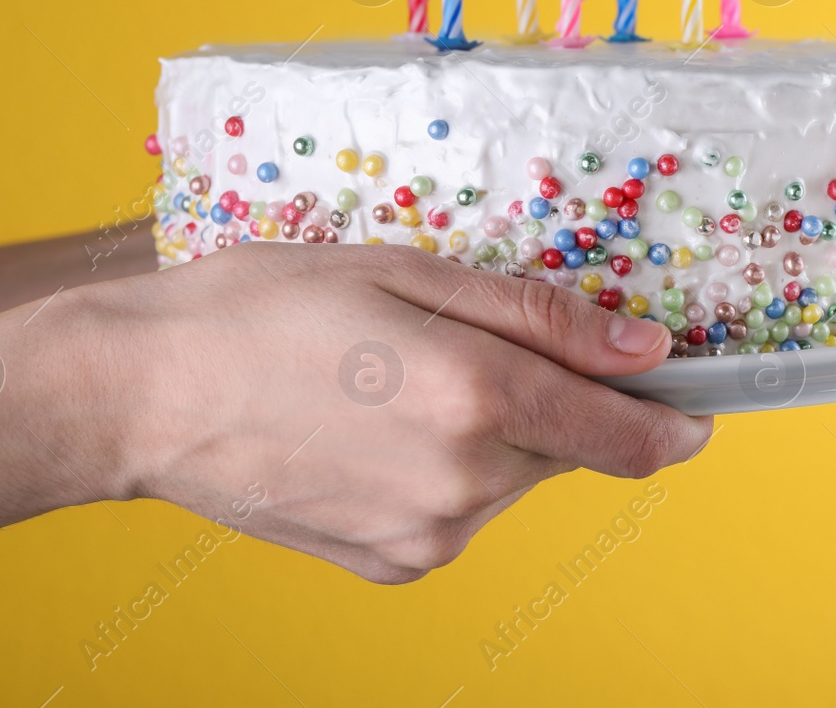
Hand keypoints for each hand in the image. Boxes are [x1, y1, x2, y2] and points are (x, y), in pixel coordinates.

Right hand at [101, 242, 711, 583]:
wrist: (141, 393)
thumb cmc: (263, 307)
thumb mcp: (407, 271)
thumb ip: (541, 317)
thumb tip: (645, 351)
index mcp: (478, 396)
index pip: (632, 435)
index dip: (675, 419)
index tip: (694, 402)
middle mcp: (467, 483)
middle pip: (570, 448)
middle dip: (552, 399)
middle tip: (467, 343)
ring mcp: (428, 536)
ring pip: (514, 478)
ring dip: (493, 433)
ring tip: (396, 379)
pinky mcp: (392, 564)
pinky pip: (460, 513)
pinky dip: (445, 471)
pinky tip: (373, 427)